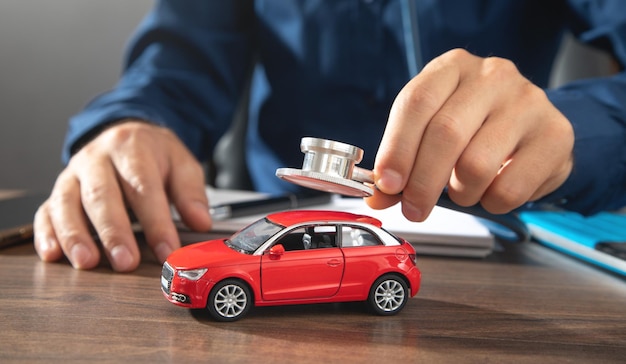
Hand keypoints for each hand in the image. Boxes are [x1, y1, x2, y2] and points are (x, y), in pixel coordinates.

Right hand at [33, 121, 211, 270]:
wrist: (127, 133)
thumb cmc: (154, 155)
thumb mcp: (182, 164)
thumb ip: (191, 193)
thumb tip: (200, 222)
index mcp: (131, 148)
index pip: (143, 186)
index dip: (155, 221)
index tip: (167, 250)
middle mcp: (96, 159)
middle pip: (101, 195)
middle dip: (113, 232)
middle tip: (126, 262)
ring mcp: (73, 175)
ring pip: (66, 204)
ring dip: (75, 236)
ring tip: (87, 262)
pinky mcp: (58, 191)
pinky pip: (46, 211)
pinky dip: (45, 234)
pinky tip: (52, 254)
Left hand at [367, 49, 573, 220]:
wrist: (531, 126)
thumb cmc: (473, 126)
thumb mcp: (431, 130)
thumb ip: (402, 161)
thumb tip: (379, 196)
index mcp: (452, 67)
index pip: (416, 103)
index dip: (396, 149)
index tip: (388, 185)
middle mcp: (492, 76)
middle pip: (446, 133)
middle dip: (422, 183)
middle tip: (414, 209)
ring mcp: (528, 101)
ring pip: (476, 165)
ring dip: (460, 193)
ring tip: (462, 190)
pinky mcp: (555, 135)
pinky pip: (509, 188)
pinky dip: (491, 202)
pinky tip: (491, 190)